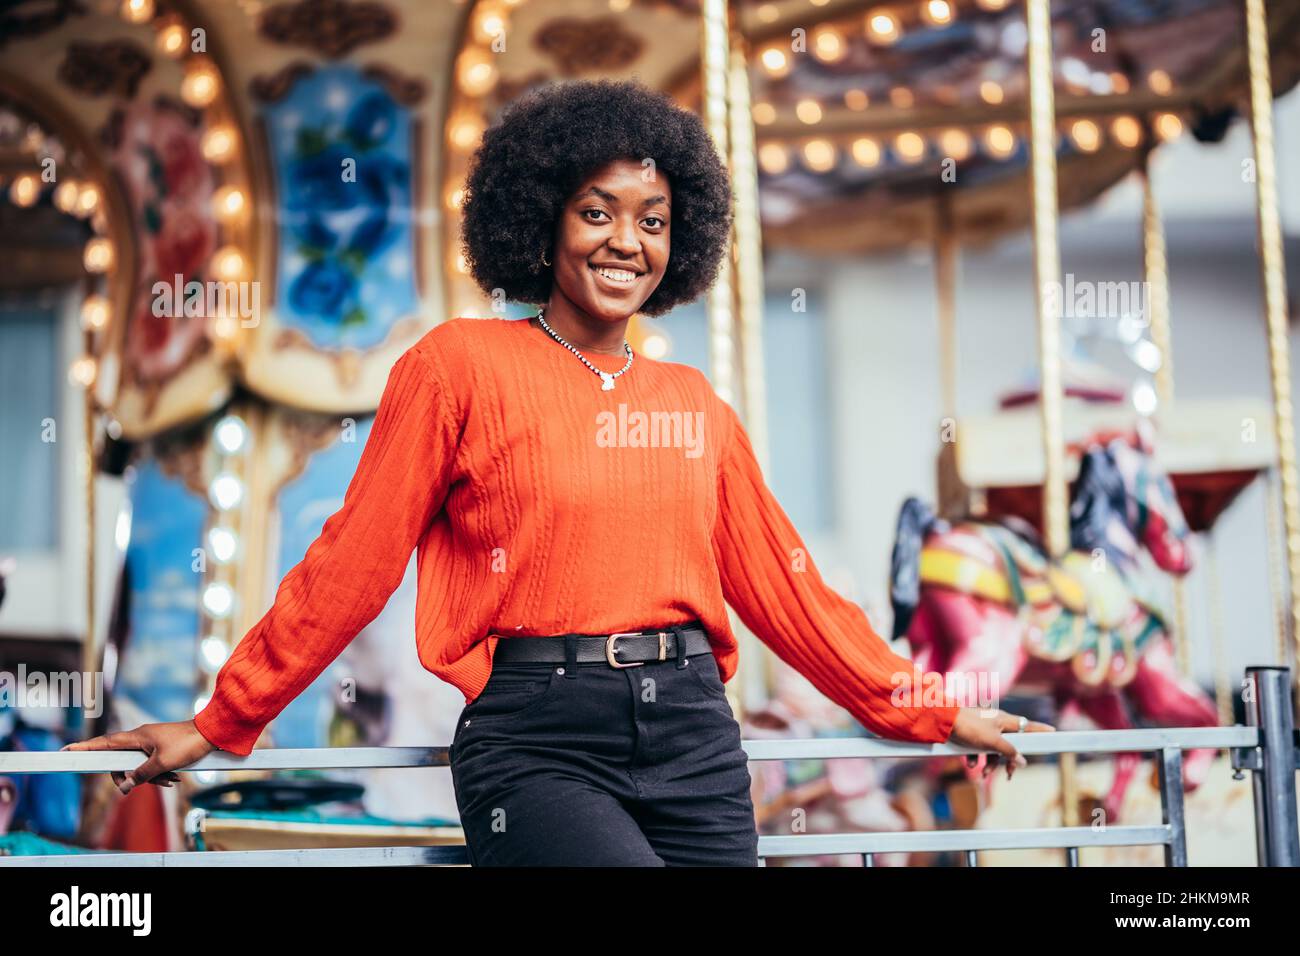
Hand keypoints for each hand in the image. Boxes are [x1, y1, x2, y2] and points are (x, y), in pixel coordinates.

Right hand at [61, 720, 215, 794]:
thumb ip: (142, 775)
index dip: (85, 747)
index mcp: (137, 737)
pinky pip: (152, 764)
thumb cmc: (188, 744)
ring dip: (150, 777)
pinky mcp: (161, 747)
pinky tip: (173, 778)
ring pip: (138, 765)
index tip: (66, 750)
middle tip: (134, 787)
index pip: (104, 743)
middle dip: (129, 776)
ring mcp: (150, 742)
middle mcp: (140, 737)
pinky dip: (159, 773)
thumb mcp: (163, 763)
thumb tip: (125, 785)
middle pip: (121, 760)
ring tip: (169, 780)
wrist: (212, 734)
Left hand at [947, 708, 1054, 780]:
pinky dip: (976, 758)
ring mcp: (983, 729)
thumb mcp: (992, 741)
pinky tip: (970, 764)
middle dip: (1008, 761)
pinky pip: (979, 749)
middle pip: (1010, 744)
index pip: (1028, 726)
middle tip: (1009, 775)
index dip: (1041, 730)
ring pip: (993, 750)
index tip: (1054, 731)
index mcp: (1005, 720)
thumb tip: (1022, 761)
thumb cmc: (969, 727)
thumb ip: (1009, 751)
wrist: (942, 722)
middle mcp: (996, 724)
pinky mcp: (971, 735)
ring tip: (982, 773)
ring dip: (989, 763)